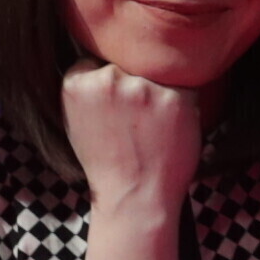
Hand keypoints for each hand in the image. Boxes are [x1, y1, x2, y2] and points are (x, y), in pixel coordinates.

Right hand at [63, 63, 211, 245]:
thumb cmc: (106, 164)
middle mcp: (107, 79)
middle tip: (134, 121)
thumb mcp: (75, 123)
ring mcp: (143, 87)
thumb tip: (97, 62)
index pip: (94, 63)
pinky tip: (170, 129)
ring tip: (153, 127)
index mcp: (76, 84)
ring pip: (156, 74)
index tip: (112, 108)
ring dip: (158, 93)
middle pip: (127, 65)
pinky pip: (184, 87)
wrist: (136, 198)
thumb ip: (84, 90)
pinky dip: (182, 105)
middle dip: (133, 87)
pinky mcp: (175, 97)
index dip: (107, 86)